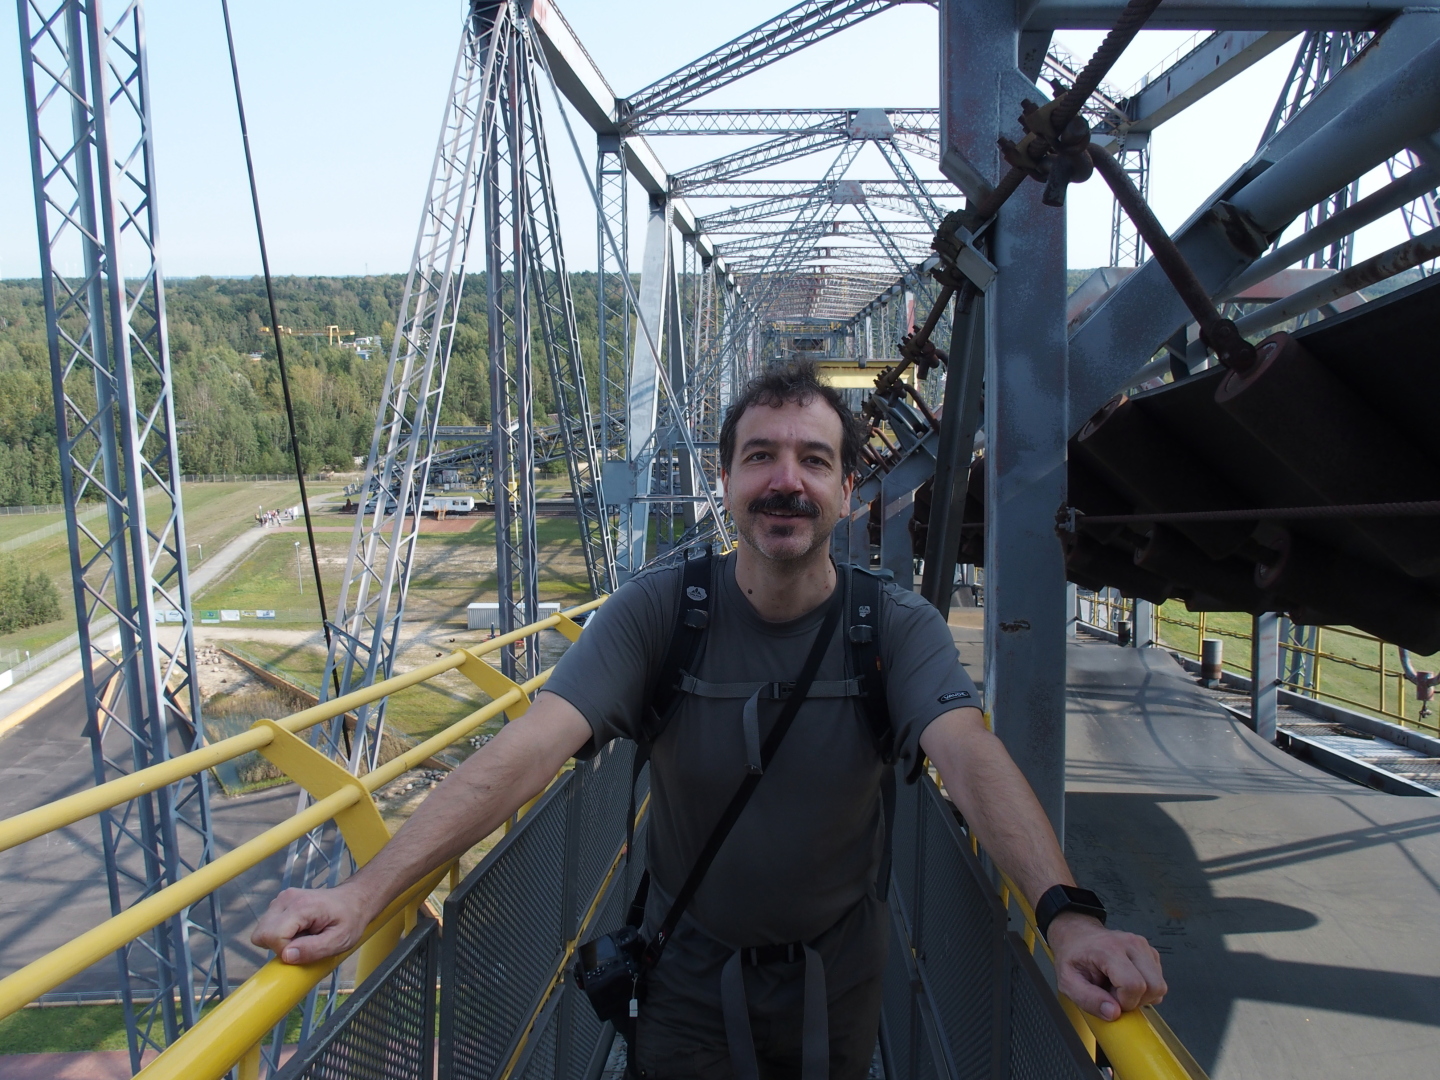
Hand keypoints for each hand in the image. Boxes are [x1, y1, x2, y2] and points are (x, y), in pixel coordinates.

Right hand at [250, 884, 374, 964]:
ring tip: (304, 934)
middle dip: (279, 946)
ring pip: (263, 931)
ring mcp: (281, 899)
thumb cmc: (350, 919)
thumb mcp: (340, 940)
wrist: (354, 900)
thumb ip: (313, 949)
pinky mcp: (280, 903)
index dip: (285, 950)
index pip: (273, 935)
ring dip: (280, 940)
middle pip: (262, 934)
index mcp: (301, 906)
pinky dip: (280, 933)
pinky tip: (300, 929)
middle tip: (304, 942)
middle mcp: (286, 899)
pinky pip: (268, 926)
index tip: (304, 948)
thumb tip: (286, 956)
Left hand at [1046, 913, 1166, 1020]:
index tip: (1108, 999)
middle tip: (1114, 994)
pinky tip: (1126, 981)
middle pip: (1154, 986)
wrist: (1077, 936)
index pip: (1134, 985)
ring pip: (1159, 986)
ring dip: (1141, 995)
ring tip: (1118, 987)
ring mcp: (1143, 946)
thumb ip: (1088, 999)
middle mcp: (1131, 944)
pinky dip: (1145, 988)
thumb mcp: (1068, 982)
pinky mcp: (1150, 952)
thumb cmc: (1072, 957)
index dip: (1124, 1002)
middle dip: (1136, 1000)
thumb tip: (1114, 1013)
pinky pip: (1158, 981)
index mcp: (1109, 949)